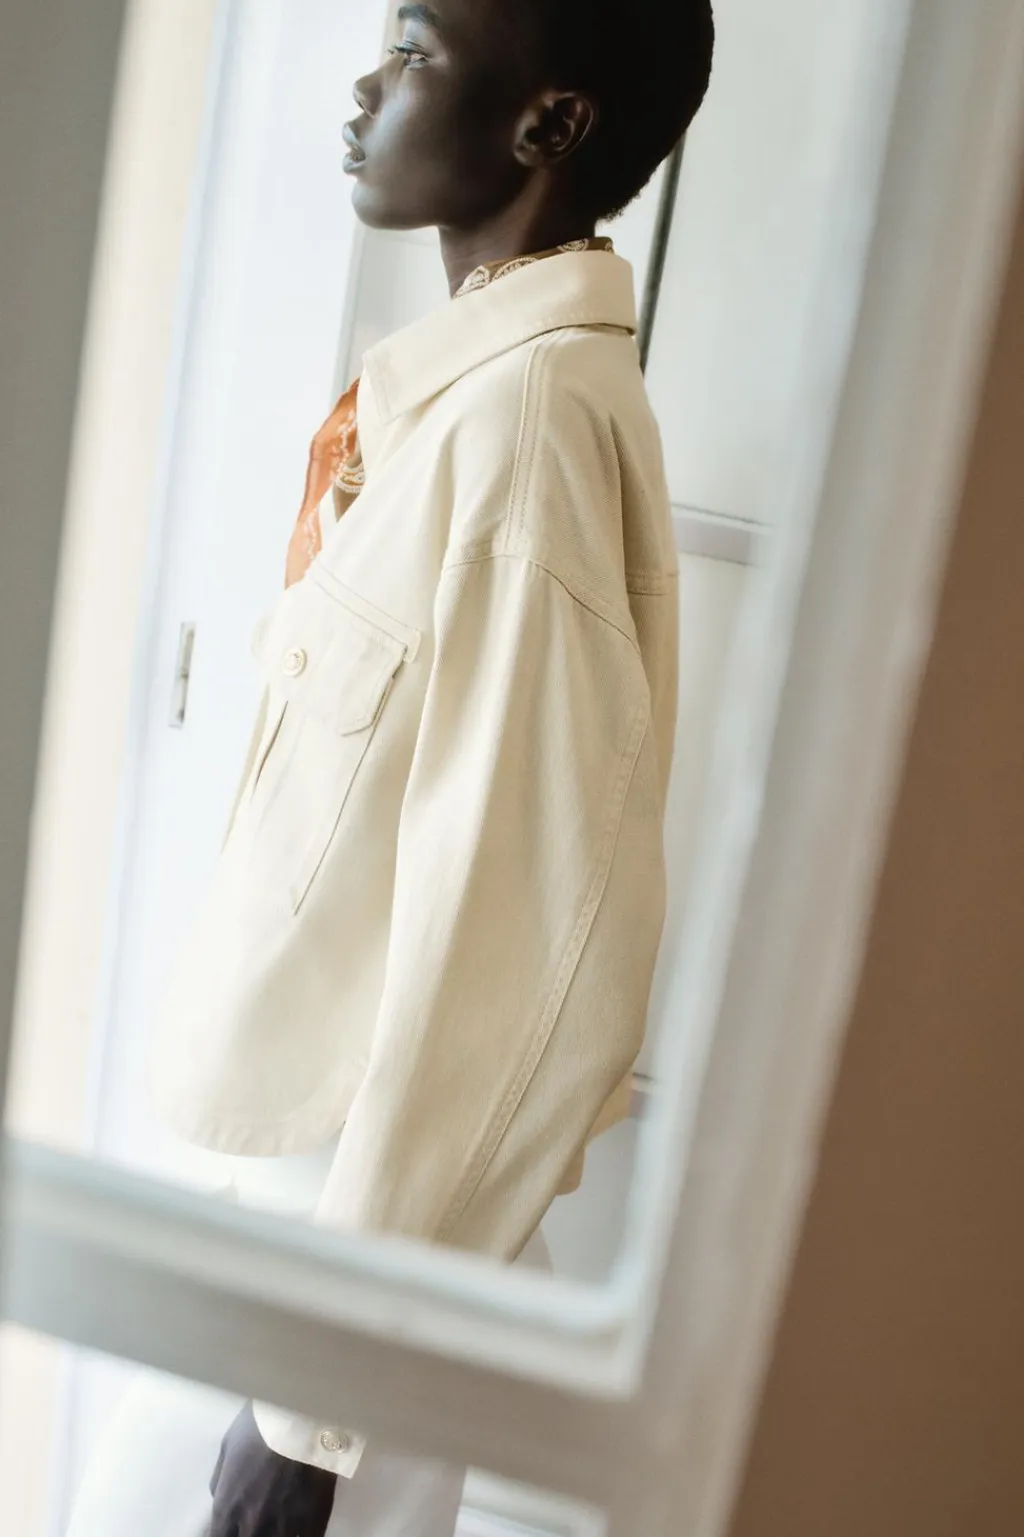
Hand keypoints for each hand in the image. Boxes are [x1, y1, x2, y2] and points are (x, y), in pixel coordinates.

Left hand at [208, 1401, 337, 1536]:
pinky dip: (299, 1535)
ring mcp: (283, 1528)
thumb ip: (222, 1481)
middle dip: (247, 1533)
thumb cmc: (261, 1424)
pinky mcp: (313, 1523)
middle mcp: (251, 1525)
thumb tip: (221, 1500)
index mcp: (227, 1507)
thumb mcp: (228, 1447)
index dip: (225, 1535)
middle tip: (258, 1519)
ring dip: (274, 1534)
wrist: (302, 1414)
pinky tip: (299, 1527)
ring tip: (279, 1522)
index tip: (232, 1528)